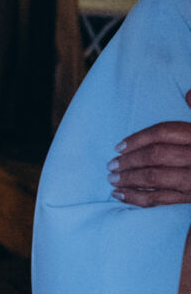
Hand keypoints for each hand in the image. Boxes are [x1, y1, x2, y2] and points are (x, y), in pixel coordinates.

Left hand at [111, 91, 190, 205]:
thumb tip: (189, 93)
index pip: (164, 132)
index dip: (138, 137)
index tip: (119, 145)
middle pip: (156, 155)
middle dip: (130, 160)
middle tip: (111, 165)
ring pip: (156, 178)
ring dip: (129, 179)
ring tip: (112, 179)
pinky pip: (161, 200)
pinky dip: (138, 199)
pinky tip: (121, 196)